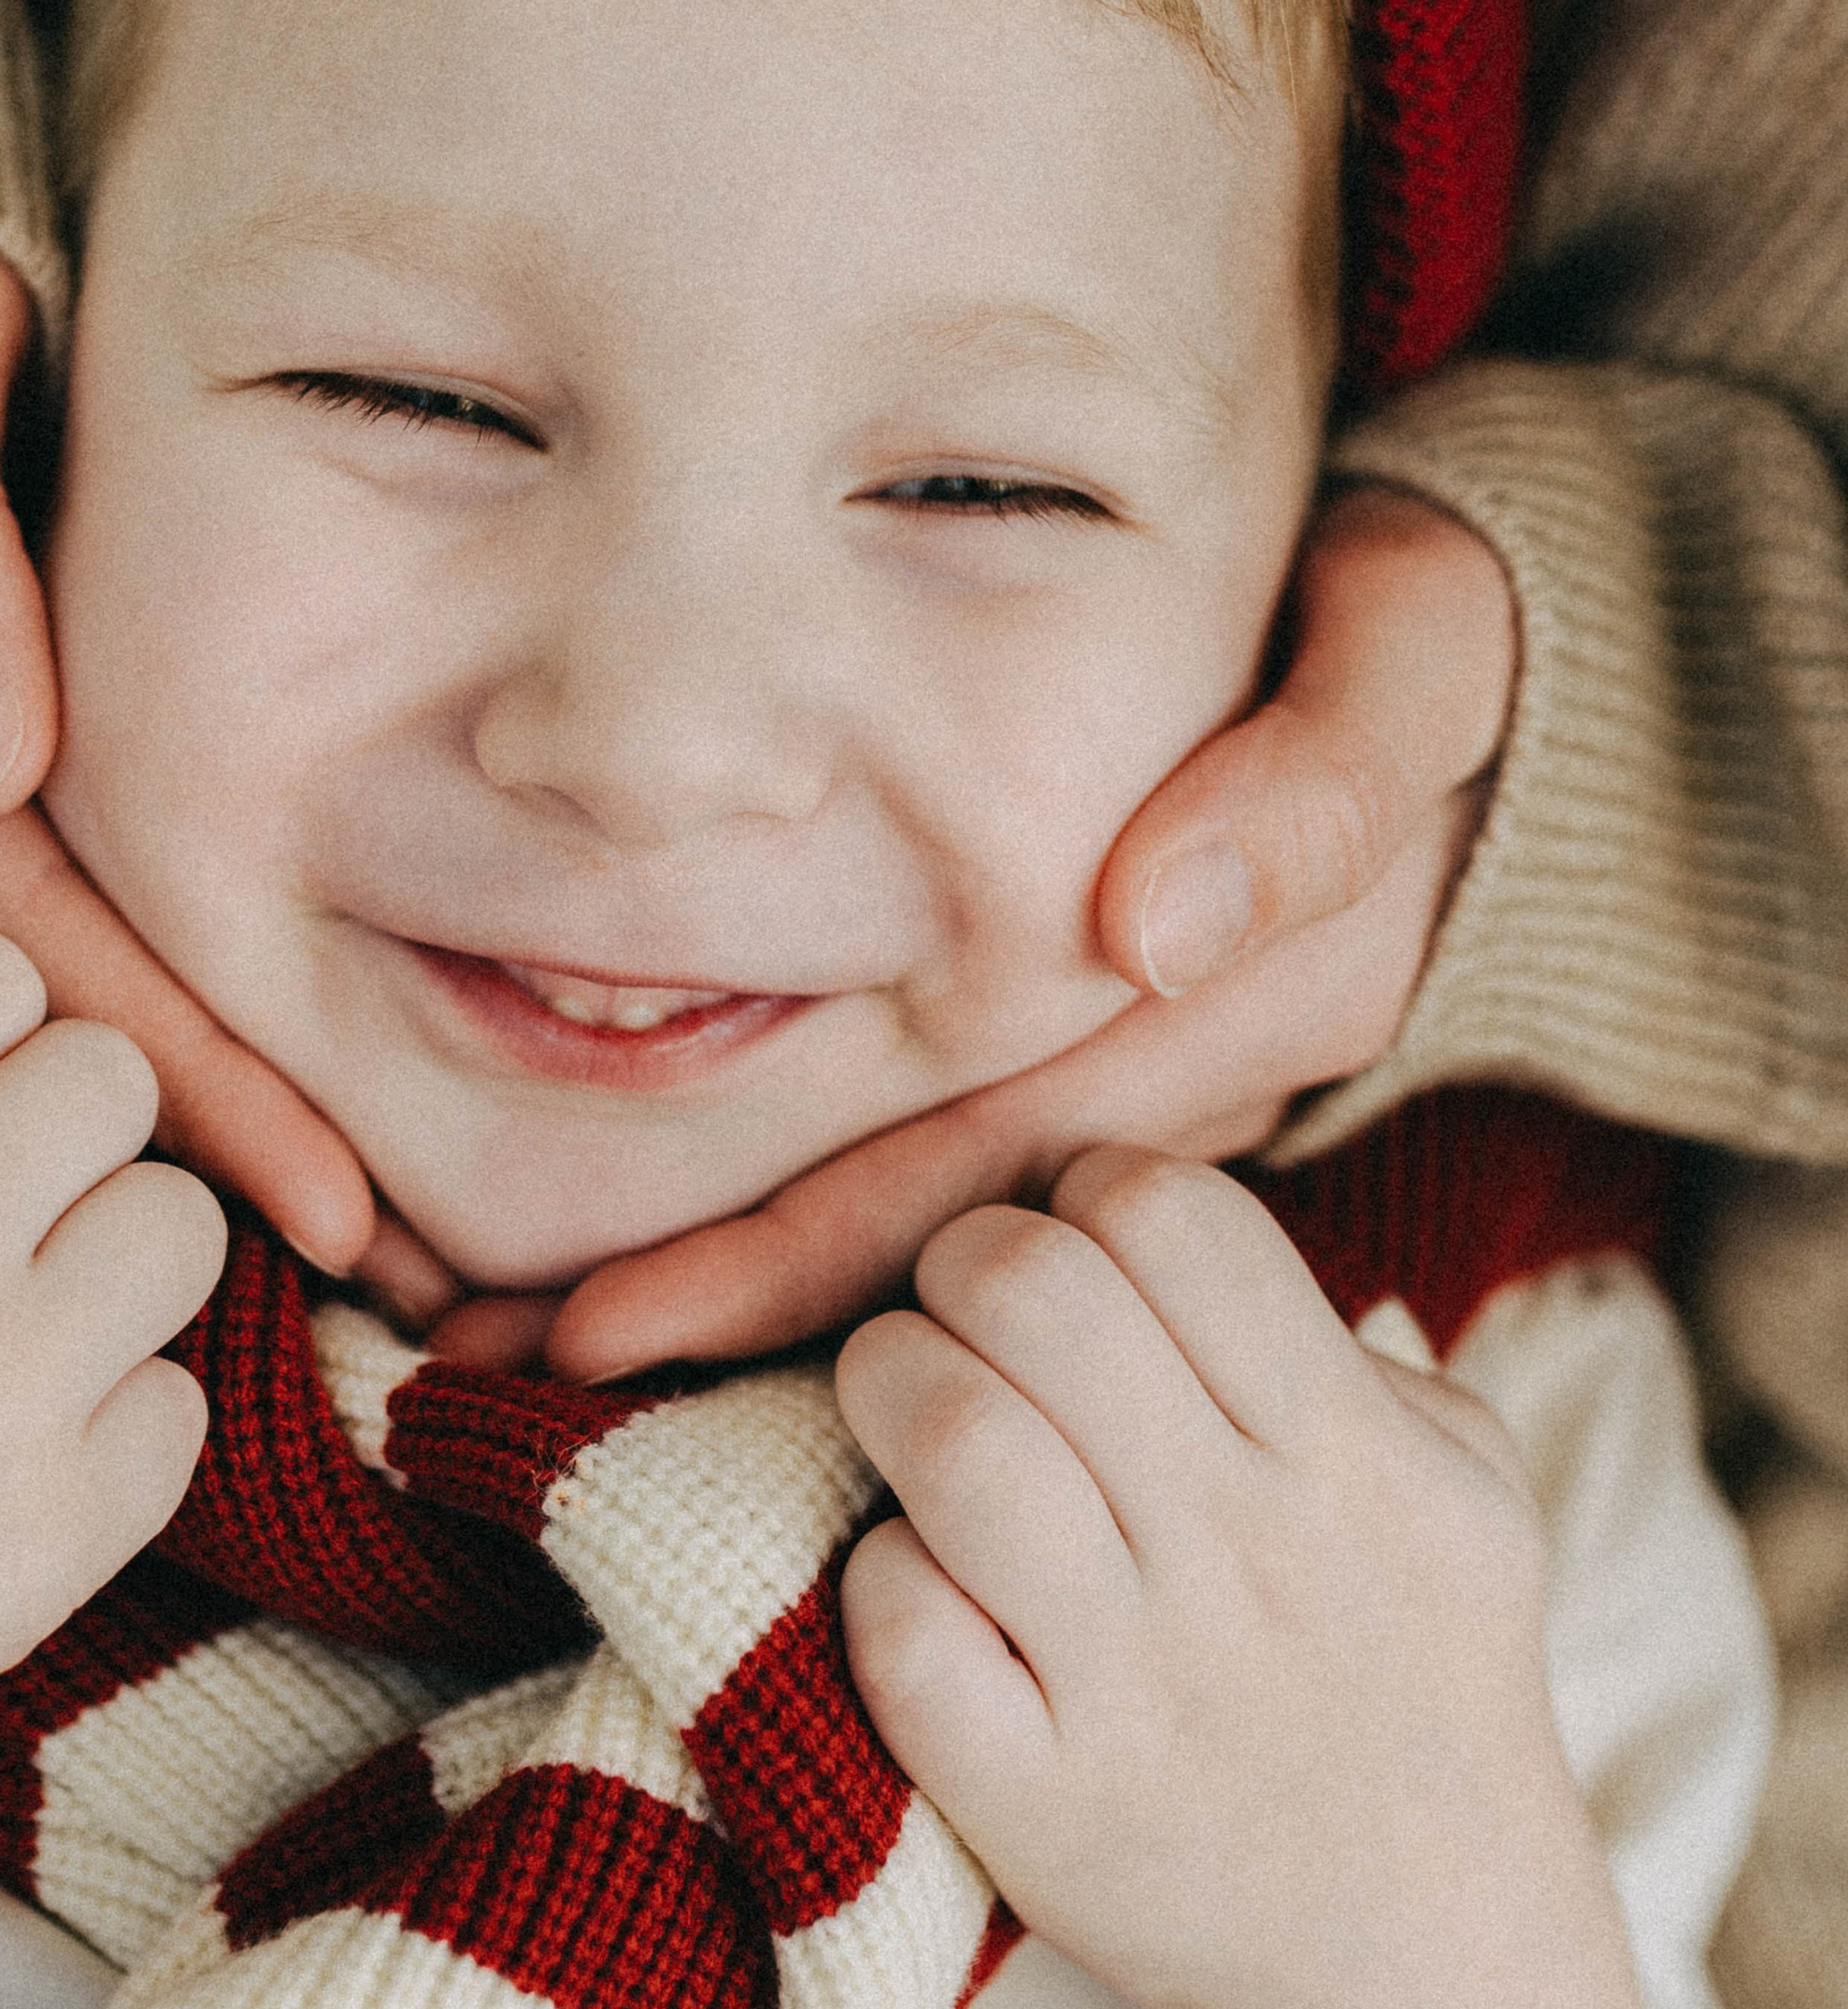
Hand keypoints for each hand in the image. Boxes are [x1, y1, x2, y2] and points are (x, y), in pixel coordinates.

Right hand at [0, 231, 391, 1282]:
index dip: (167, 1049)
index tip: (324, 1190)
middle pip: (21, 964)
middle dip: (194, 1118)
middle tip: (383, 1263)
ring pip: (29, 940)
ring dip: (176, 1077)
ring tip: (353, 1219)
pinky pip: (34, 872)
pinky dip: (145, 972)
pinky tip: (253, 1068)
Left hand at [492, 485, 1511, 1377]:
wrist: (1521, 678)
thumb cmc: (1430, 642)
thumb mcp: (1408, 671)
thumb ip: (1314, 790)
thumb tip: (1162, 924)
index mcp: (1226, 1014)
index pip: (973, 1173)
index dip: (789, 1261)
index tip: (599, 1330)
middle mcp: (1180, 1084)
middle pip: (925, 1240)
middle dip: (716, 1311)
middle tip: (486, 1366)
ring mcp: (1157, 1088)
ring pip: (932, 1223)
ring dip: (748, 1282)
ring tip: (523, 1340)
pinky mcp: (1136, 1063)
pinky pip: (959, 1161)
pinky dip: (821, 1214)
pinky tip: (678, 1248)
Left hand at [833, 1150, 1629, 2008]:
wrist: (1420, 1964)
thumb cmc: (1417, 1668)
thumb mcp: (1465, 1485)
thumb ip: (1351, 1338)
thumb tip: (1171, 1215)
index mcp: (1354, 1456)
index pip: (1172, 1214)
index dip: (1091, 1189)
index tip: (1080, 1240)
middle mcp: (1248, 1557)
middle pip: (1034, 1290)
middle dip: (966, 1260)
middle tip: (971, 1311)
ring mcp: (1136, 1687)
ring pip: (949, 1435)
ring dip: (892, 1380)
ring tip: (910, 1401)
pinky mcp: (1034, 1802)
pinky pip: (898, 1620)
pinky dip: (883, 1569)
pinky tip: (925, 1571)